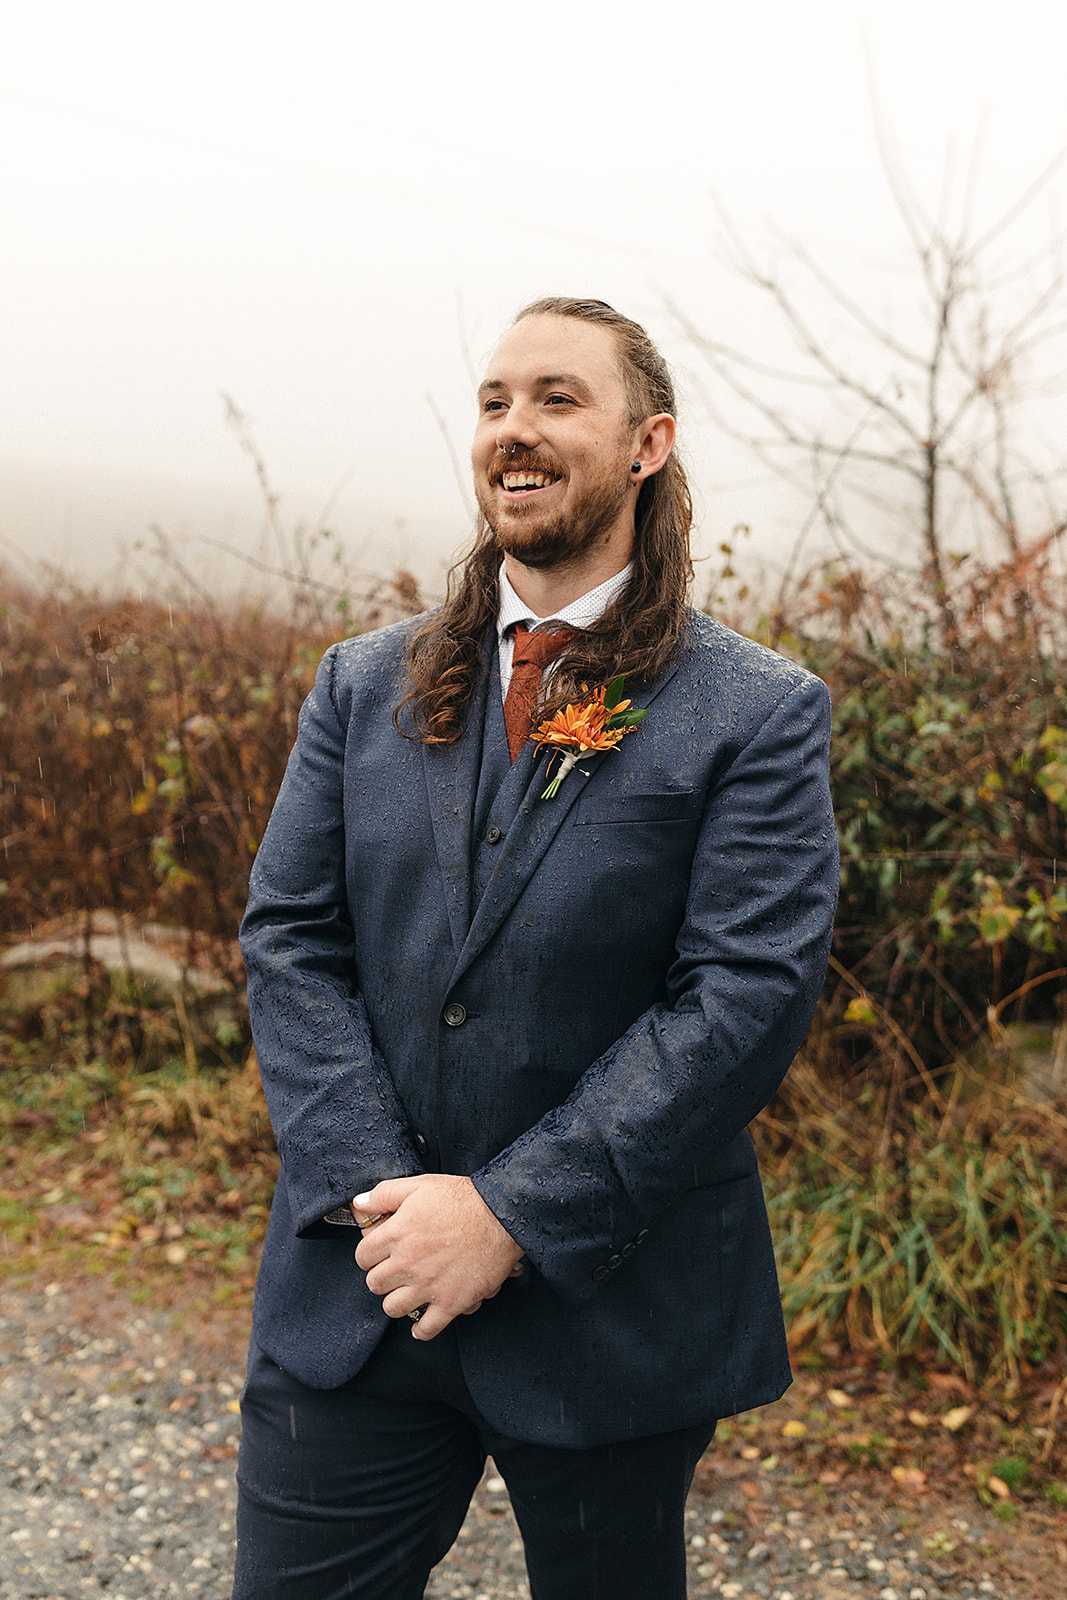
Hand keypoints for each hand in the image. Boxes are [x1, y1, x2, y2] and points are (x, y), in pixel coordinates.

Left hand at [352, 1174, 524, 1339]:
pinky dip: (421, 1329)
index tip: (379, 1253)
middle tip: (395, 1270)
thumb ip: (384, 1194)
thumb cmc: (463, 1199)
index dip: (370, 1254)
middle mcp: (407, 1264)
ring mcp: (428, 1286)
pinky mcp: (450, 1302)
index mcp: (397, 1235)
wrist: (501, 1216)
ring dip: (398, 1300)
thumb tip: (359, 1203)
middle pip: (375, 1284)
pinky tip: (422, 1321)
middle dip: (382, 1276)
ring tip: (408, 1291)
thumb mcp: (419, 1185)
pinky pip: (426, 1328)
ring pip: (393, 1308)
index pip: (362, 1257)